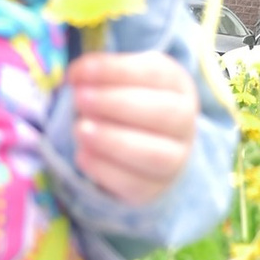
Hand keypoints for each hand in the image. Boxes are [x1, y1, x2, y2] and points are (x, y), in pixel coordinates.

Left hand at [69, 50, 198, 207]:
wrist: (148, 149)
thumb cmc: (129, 104)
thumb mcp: (121, 81)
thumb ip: (101, 74)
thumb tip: (76, 76)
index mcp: (177, 85)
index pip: (154, 73)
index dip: (115, 71)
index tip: (78, 72)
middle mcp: (184, 122)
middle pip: (162, 113)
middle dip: (117, 104)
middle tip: (80, 98)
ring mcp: (175, 159)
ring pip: (154, 154)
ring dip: (113, 140)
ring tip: (80, 129)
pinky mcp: (155, 188)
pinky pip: (134, 184)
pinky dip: (105, 170)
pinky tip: (82, 156)